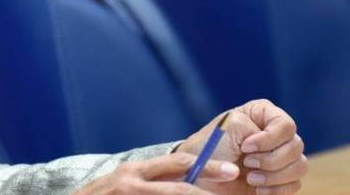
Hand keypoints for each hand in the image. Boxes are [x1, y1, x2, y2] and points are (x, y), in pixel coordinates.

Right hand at [74, 152, 238, 193]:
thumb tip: (188, 178)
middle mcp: (131, 184)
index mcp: (134, 171)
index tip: (231, 172)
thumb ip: (150, 179)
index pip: (177, 163)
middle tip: (233, 186)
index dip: (206, 167)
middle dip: (208, 192)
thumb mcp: (123, 183)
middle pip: (179, 189)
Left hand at [177, 99, 307, 194]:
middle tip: (247, 164)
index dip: (269, 139)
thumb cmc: (210, 148)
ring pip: (300, 166)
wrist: (203, 176)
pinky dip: (277, 189)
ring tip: (251, 178)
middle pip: (296, 146)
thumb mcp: (225, 130)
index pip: (286, 124)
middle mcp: (276, 133)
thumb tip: (265, 148)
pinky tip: (258, 189)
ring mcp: (282, 156)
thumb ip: (248, 128)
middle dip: (270, 160)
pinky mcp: (283, 178)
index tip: (245, 147)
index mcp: (263, 114)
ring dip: (274, 176)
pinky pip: (296, 184)